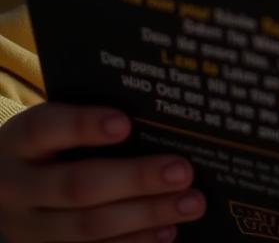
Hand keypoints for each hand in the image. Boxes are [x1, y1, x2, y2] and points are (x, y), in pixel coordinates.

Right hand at [0, 102, 205, 241]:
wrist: (4, 186)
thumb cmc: (49, 145)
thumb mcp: (53, 125)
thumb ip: (90, 119)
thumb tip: (159, 117)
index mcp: (20, 141)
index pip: (46, 129)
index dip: (83, 126)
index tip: (124, 124)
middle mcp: (16, 188)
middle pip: (77, 186)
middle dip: (136, 180)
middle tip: (183, 172)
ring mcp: (26, 229)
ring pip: (87, 227)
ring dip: (145, 216)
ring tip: (190, 203)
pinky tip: (166, 232)